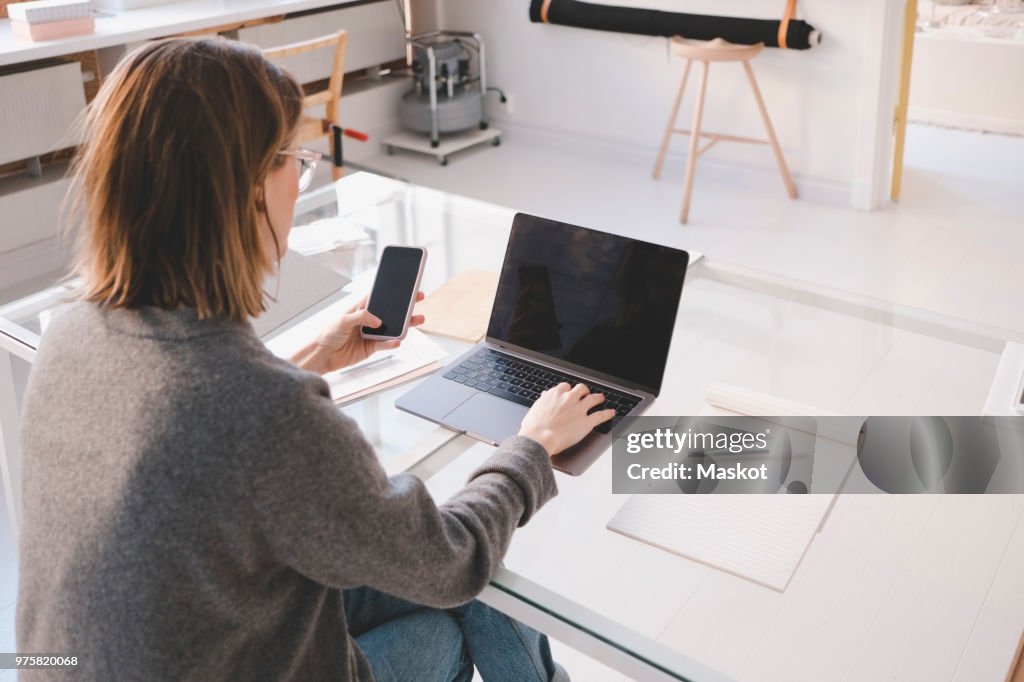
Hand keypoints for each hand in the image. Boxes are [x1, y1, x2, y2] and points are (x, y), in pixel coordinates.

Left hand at [290, 293, 424, 373]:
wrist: (323, 355)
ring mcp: (372, 333)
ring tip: (417, 319)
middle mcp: (369, 320)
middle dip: (405, 305)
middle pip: (391, 311)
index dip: (392, 291)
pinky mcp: (372, 347)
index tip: (405, 285)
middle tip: (418, 298)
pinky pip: (386, 344)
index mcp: (361, 308)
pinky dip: (392, 343)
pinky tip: (398, 340)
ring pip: (393, 327)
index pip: (379, 297)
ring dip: (405, 324)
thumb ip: (360, 317)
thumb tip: (377, 320)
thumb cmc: (328, 334)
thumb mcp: (342, 320)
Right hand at [518, 383, 614, 455]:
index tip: (569, 393)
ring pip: (593, 398)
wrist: (539, 438)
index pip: (565, 387)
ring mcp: (579, 409)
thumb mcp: (535, 410)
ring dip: (598, 398)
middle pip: (581, 389)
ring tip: (601, 398)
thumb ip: (543, 402)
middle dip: (584, 391)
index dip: (568, 391)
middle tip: (586, 394)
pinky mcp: (586, 422)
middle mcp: (568, 399)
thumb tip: (544, 397)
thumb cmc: (533, 428)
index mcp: (555, 395)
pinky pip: (601, 415)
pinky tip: (611, 413)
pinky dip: (608, 413)